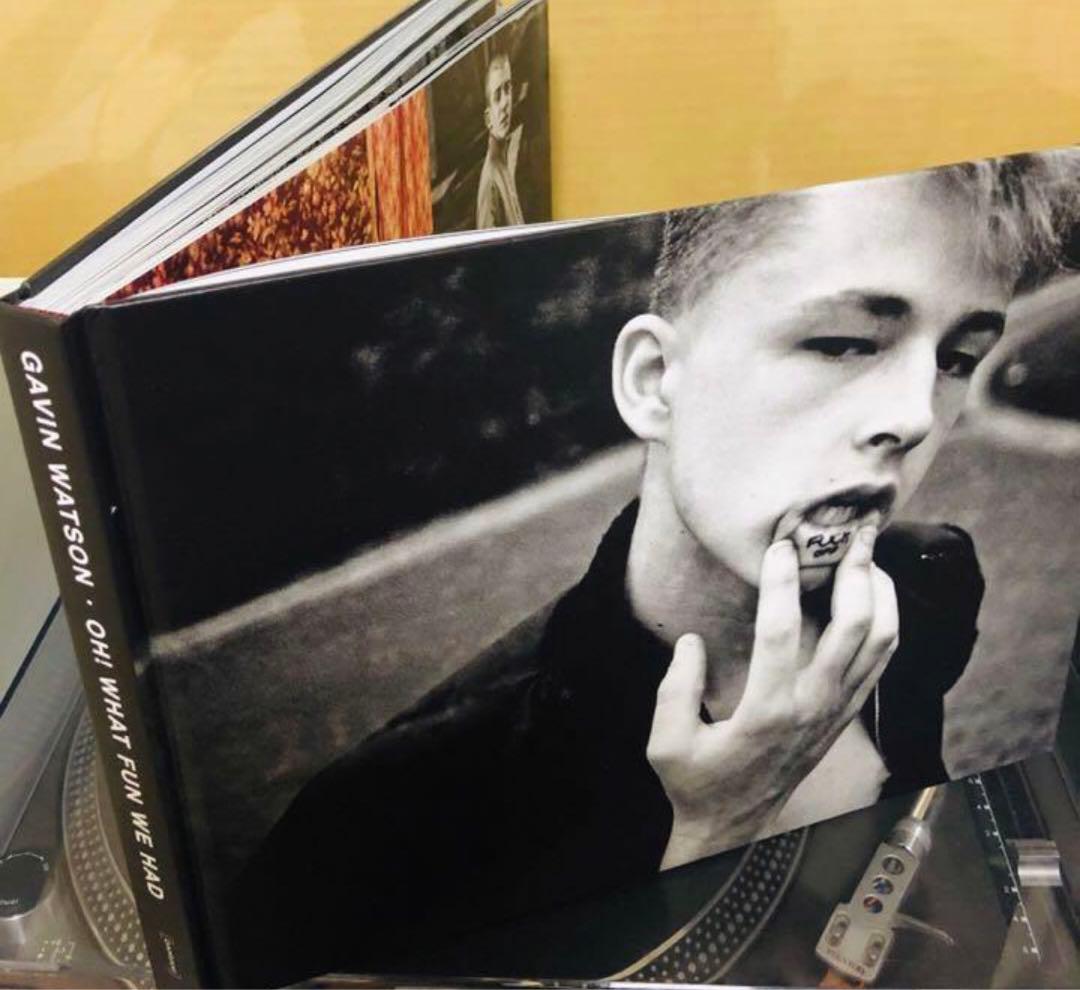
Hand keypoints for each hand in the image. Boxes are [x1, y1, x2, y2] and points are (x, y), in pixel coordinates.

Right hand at [647, 524, 897, 869]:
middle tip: (850, 532)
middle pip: (853, 628)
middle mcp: (812, 709)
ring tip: (868, 554)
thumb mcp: (666, 741)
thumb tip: (691, 641)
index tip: (779, 546)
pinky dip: (885, 622)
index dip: (781, 583)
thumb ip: (675, 687)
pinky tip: (874, 595)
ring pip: (880, 642)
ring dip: (880, 593)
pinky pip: (880, 662)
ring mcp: (835, 712)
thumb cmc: (696, 783)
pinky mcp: (843, 715)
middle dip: (854, 572)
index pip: (781, 633)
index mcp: (766, 712)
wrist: (732, 829)